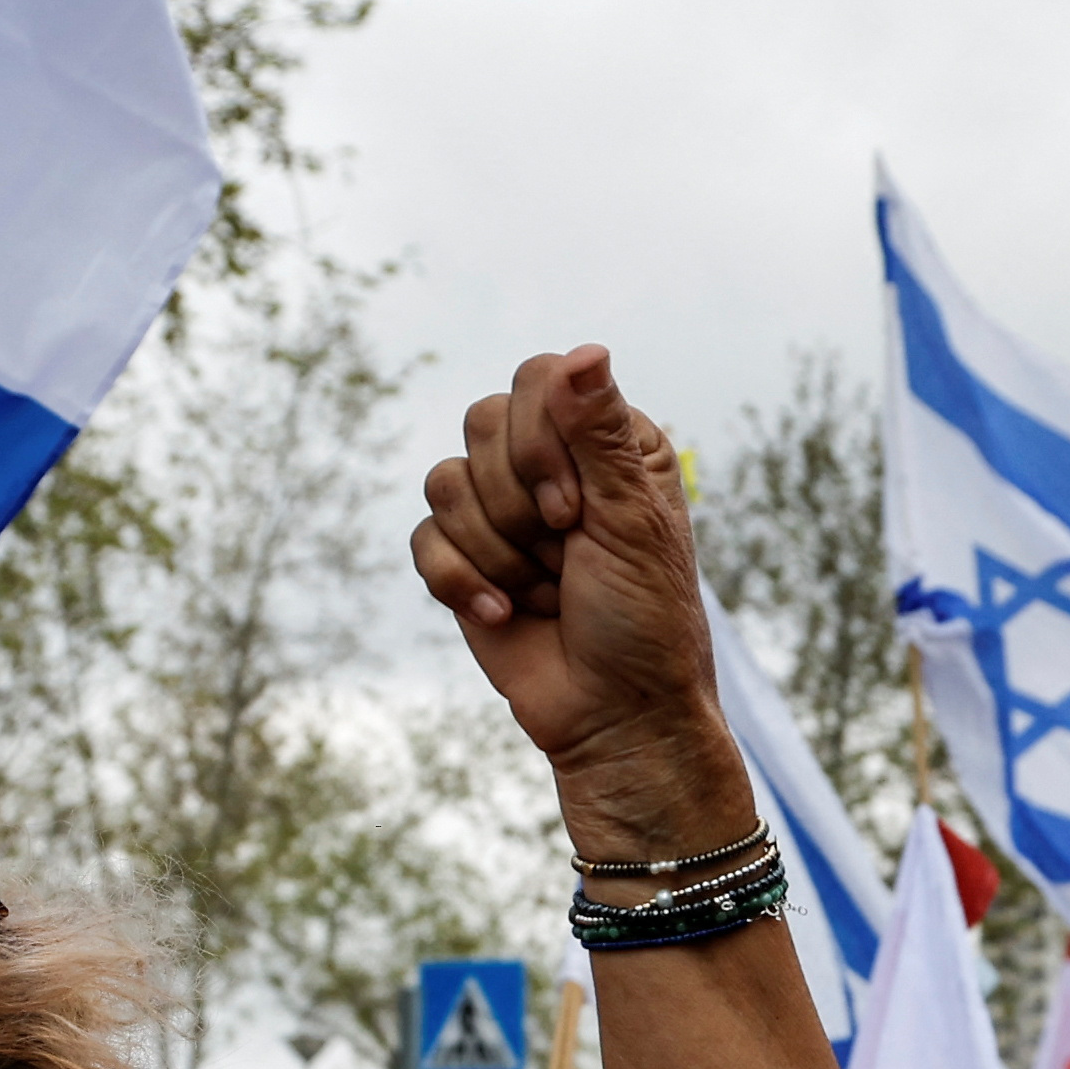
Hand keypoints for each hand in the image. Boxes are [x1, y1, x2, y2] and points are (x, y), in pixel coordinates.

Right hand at [408, 348, 744, 851]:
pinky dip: (462, 582)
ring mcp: (503, 512)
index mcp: (607, 441)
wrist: (614, 717)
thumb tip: (585, 350)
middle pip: (482, 424)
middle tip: (566, 555)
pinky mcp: (464, 560)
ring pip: (445, 482)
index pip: (539, 381)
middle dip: (518, 505)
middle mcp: (552, 465)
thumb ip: (599, 434)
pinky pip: (424, 539)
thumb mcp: (631, 520)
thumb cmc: (645, 621)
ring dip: (497, 551)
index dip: (540, 443)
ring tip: (544, 592)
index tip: (573, 511)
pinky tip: (503, 615)